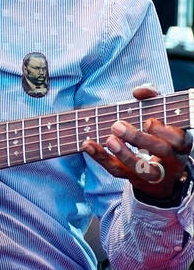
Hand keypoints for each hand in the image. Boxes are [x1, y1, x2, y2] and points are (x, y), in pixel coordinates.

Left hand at [83, 83, 190, 202]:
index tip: (147, 121)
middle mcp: (171, 160)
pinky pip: (117, 171)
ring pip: (143, 169)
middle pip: (160, 151)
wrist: (162, 171)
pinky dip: (101, 157)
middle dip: (139, 138)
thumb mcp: (161, 116)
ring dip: (124, 154)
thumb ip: (153, 99)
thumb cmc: (160, 134)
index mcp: (180, 143)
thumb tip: (140, 91)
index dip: (163, 131)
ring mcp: (154, 173)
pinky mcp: (133, 178)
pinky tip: (88, 145)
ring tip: (109, 139)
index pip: (178, 139)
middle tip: (117, 126)